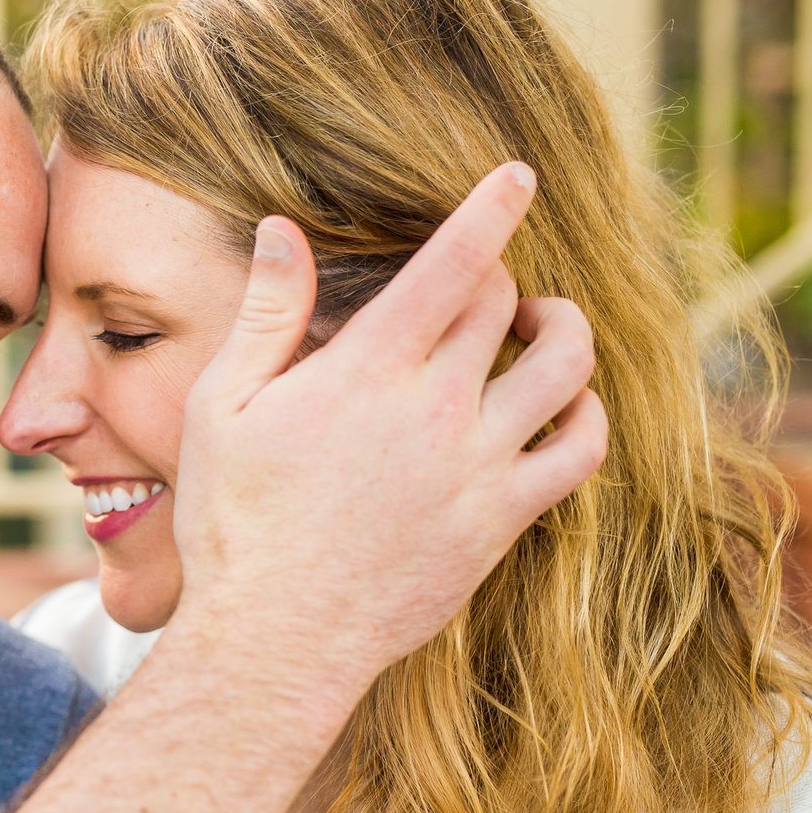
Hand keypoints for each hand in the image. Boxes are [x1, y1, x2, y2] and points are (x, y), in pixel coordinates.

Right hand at [172, 162, 606, 691]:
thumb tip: (279, 229)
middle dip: (499, 277)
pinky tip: (562, 408)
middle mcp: (435, 408)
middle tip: (478, 287)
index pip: (453, 264)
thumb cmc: (235, 521)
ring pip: (565, 366)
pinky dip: (588, 415)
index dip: (491, 208)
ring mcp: (477, 466)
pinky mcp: (501, 520)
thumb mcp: (223, 406)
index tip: (518, 176)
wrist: (276, 636)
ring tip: (538, 329)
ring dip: (561, 331)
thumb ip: (264, 314)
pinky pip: (581, 451)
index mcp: (366, 370)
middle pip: (505, 303)